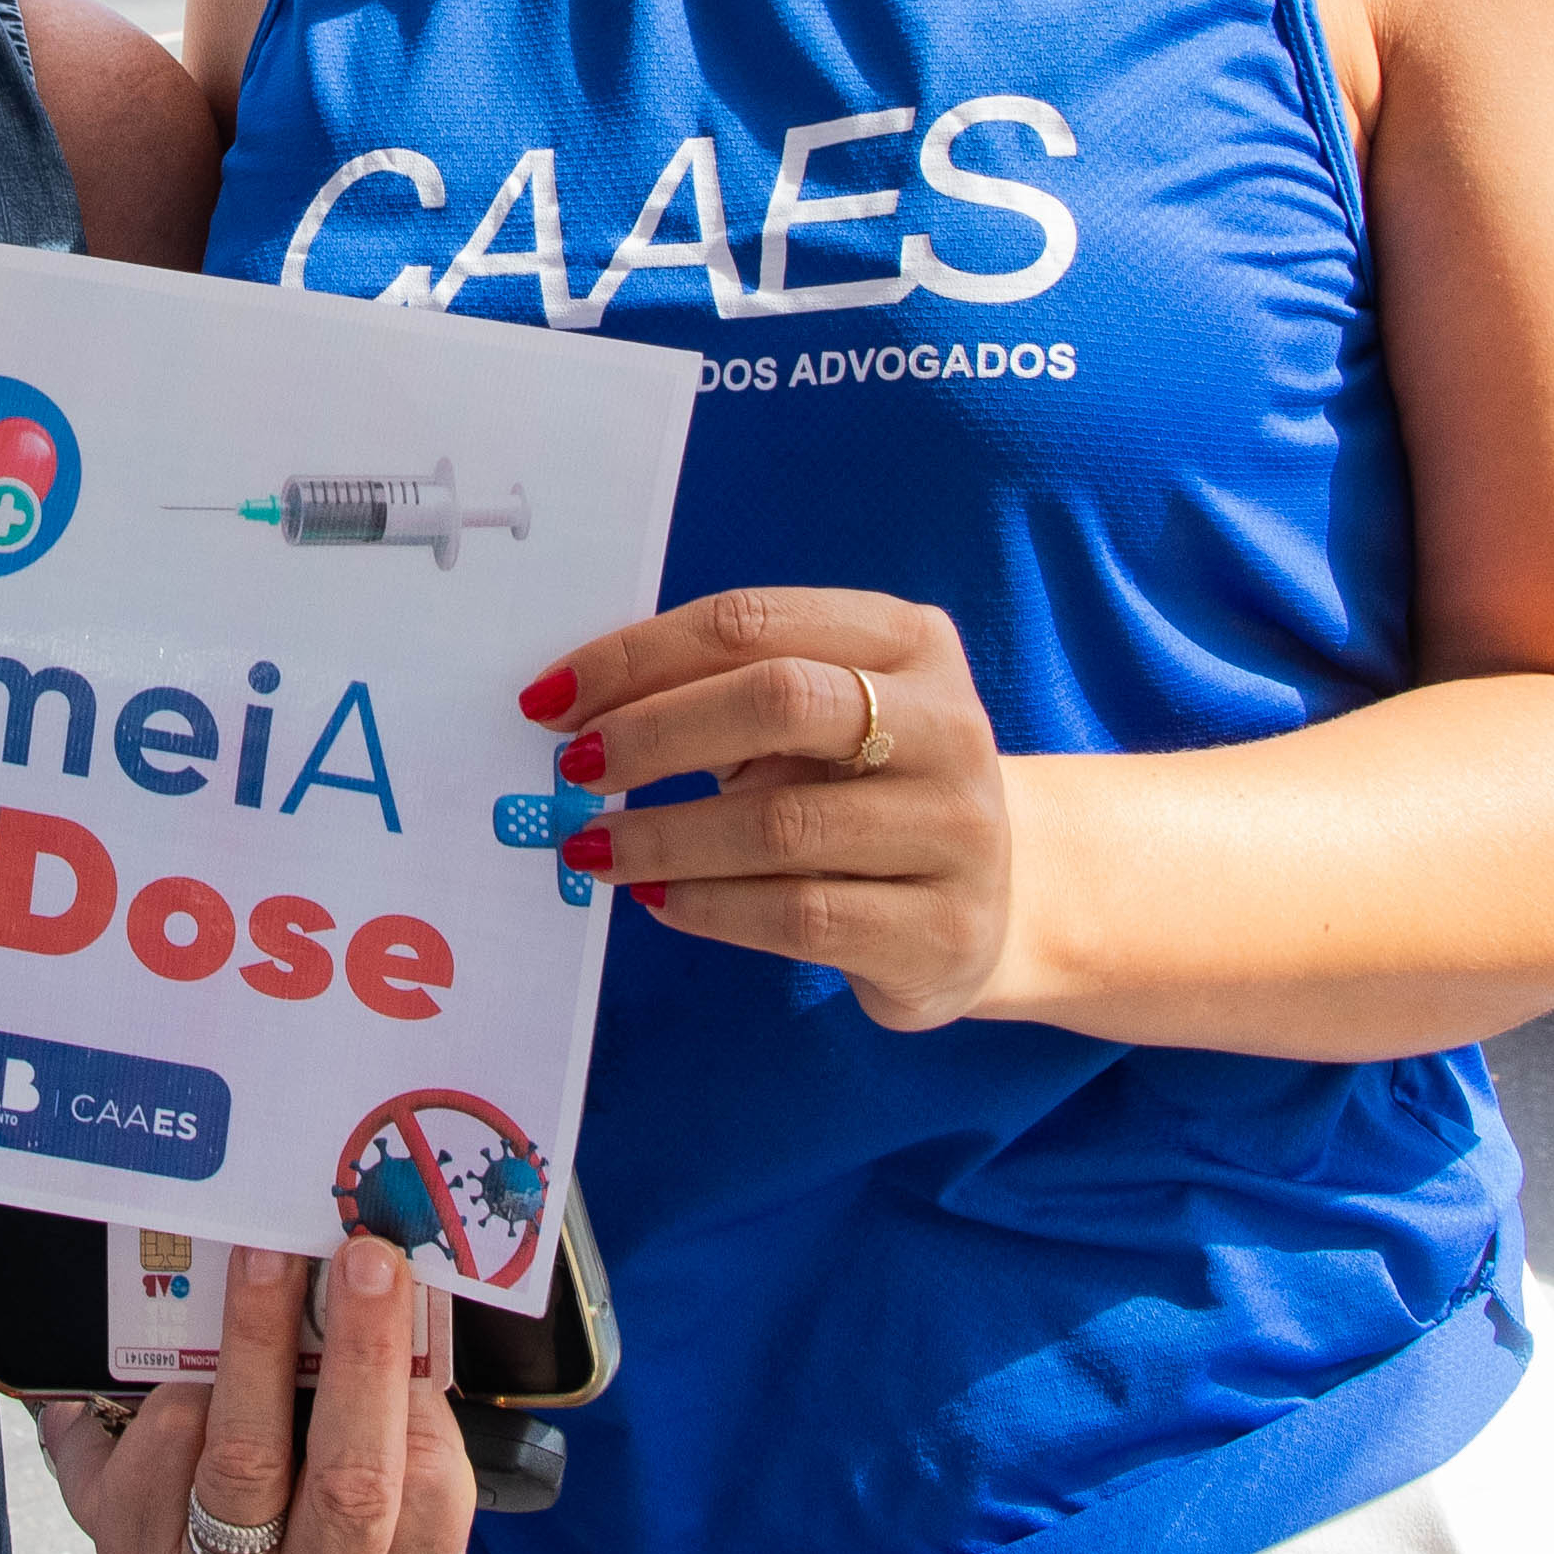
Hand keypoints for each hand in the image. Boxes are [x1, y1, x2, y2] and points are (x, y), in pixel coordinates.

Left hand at [35, 1235, 470, 1553]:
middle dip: (356, 1358)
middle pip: (347, 1486)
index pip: (426, 1488)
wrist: (210, 1536)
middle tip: (353, 1260)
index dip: (409, 1383)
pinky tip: (182, 1364)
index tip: (392, 1279)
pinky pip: (150, 1476)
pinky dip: (168, 1405)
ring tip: (261, 1266)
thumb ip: (397, 1397)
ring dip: (255, 1350)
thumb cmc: (319, 1476)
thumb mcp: (385, 1457)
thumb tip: (389, 1281)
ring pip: (242, 1470)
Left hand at [538, 587, 1012, 1030]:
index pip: (753, 623)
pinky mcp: (943, 930)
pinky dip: (709, 906)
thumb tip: (577, 707)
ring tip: (590, 845)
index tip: (553, 696)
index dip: (639, 656)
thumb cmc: (868, 789)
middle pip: (781, 700)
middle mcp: (947, 725)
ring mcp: (957, 831)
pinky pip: (800, 915)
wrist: (1000, 901)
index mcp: (909, 642)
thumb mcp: (823, 720)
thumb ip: (727, 695)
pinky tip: (657, 898)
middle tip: (576, 765)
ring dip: (663, 834)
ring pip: (782, 822)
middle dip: (654, 731)